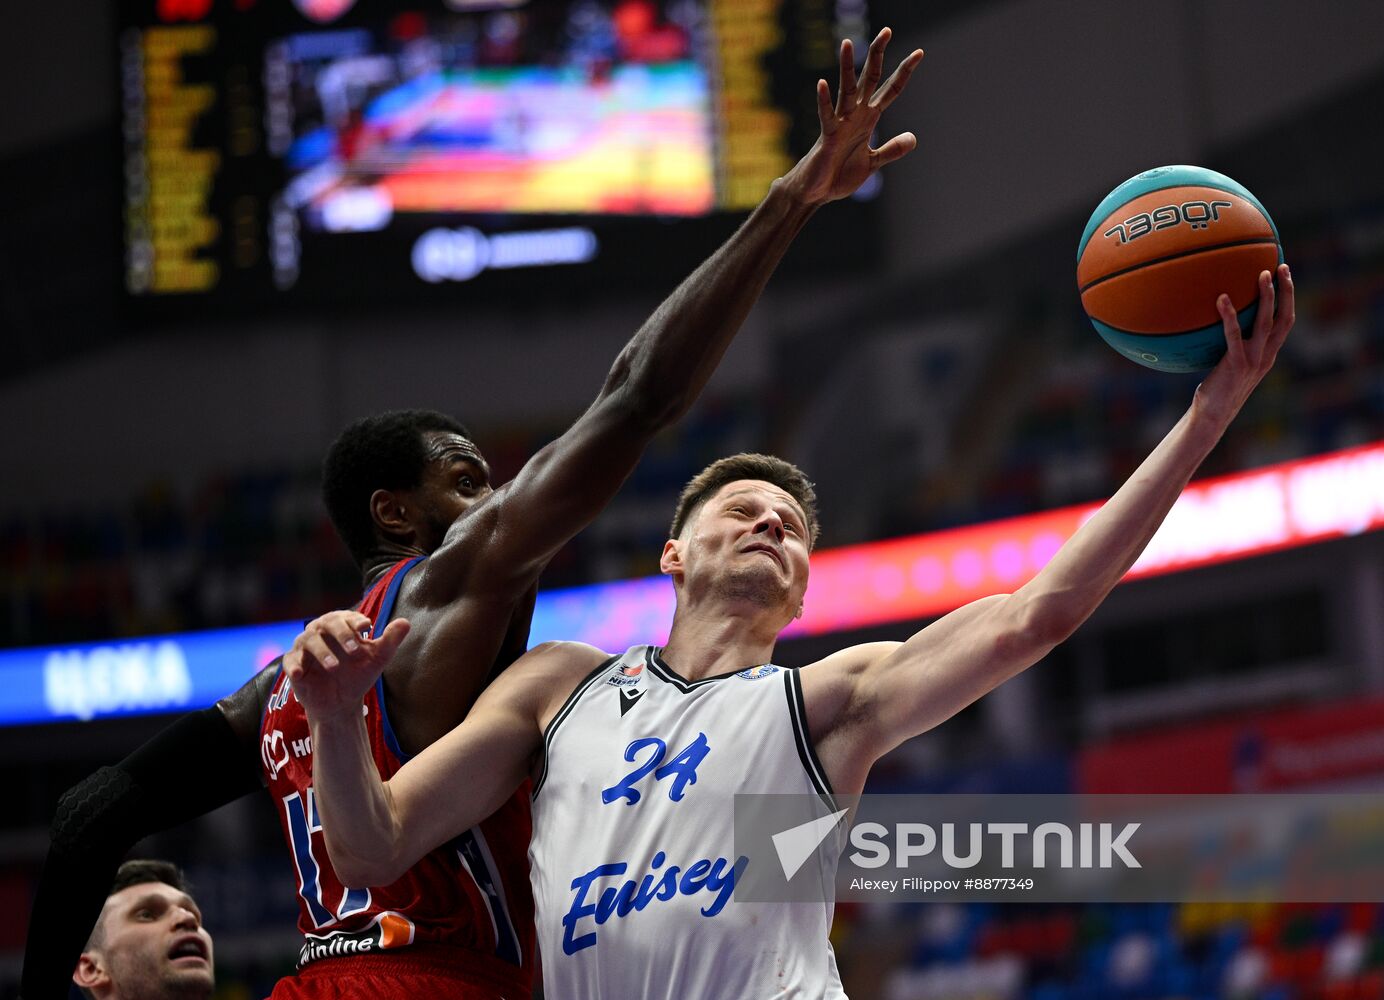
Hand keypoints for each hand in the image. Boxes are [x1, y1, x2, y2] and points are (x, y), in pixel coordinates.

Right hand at [283, 611, 410, 724]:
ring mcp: (305, 647)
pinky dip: (294, 666)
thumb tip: (406, 622)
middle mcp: (321, 631)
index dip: (356, 621)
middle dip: (341, 634)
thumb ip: (390, 640)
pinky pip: (290, 662)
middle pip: (327, 623)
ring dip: (322, 653)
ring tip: (335, 667)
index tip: (367, 627)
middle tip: (355, 650)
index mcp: (341, 625)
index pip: (347, 617)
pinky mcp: (293, 664)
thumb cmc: (358, 674)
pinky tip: (300, 674)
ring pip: (309, 641)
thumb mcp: (377, 659)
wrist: (341, 703)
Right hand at [779, 27, 923, 205]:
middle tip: (887, 30)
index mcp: (868, 119)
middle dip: (878, 56)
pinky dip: (823, 102)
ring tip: (846, 43)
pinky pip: (826, 116)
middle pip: (869, 79)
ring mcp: (840, 124)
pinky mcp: (827, 137)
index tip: (919, 53)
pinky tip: (821, 84)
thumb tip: (913, 137)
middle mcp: (855, 115)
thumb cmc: (840, 175)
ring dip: (845, 68)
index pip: (890, 90)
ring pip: (845, 90)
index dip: (904, 72)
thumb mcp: (872, 162)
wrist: (817, 193)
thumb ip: (891, 149)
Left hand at [1195, 262, 1295, 426]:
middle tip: (1281, 266)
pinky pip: (1234, 335)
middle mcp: (1267, 356)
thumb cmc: (1215, 390)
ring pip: (1268, 322)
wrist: (1212, 416)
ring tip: (1262, 274)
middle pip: (1286, 318)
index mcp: (1268, 355)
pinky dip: (1229, 316)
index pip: (1286, 322)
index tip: (1285, 275)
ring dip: (1267, 297)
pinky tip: (1221, 299)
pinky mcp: (1237, 364)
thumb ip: (1231, 346)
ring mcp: (1254, 360)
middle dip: (1287, 291)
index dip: (1289, 298)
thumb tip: (1211, 323)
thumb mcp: (1228, 365)